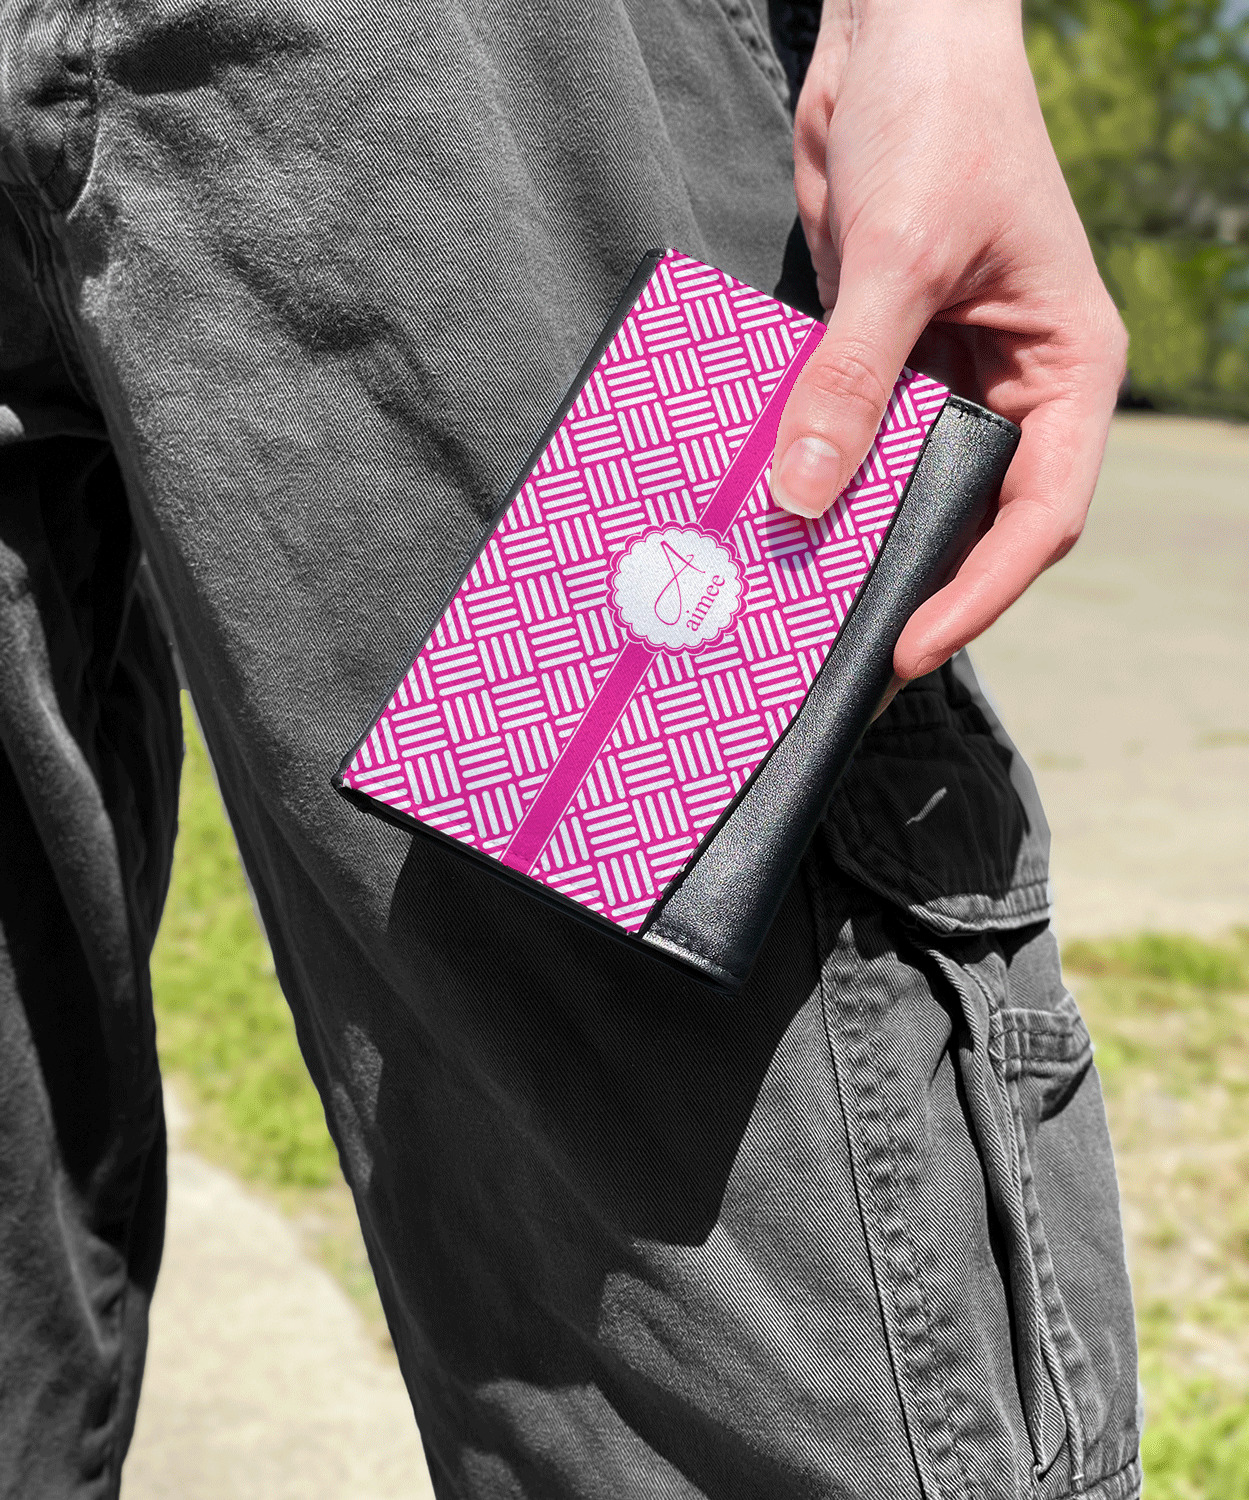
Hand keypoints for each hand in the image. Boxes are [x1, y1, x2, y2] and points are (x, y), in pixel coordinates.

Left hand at [771, 0, 1125, 682]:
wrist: (896, 33)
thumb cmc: (943, 119)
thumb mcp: (900, 255)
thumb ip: (852, 378)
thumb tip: (801, 496)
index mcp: (1064, 370)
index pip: (1038, 513)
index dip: (977, 593)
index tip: (906, 647)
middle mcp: (1012, 386)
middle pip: (970, 516)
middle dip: (912, 582)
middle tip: (841, 655)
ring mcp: (944, 377)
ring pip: (905, 487)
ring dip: (854, 538)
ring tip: (795, 608)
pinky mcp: (881, 359)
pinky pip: (851, 439)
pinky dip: (816, 477)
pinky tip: (768, 519)